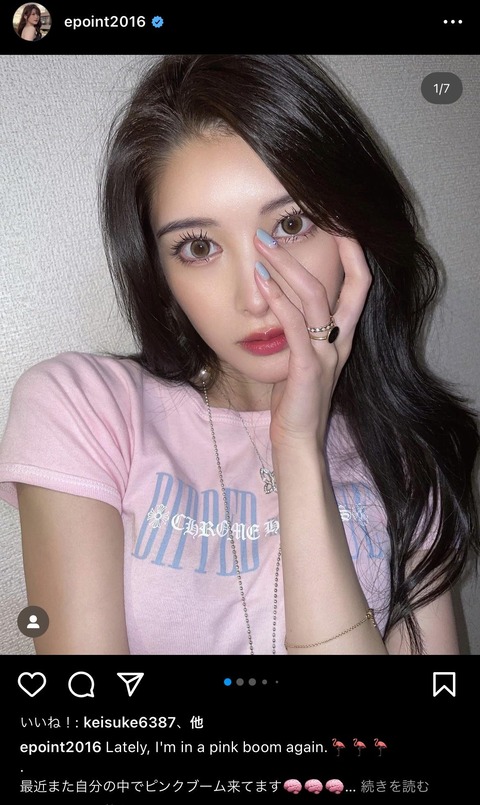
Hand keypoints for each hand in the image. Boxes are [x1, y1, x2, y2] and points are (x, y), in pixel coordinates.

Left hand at [254, 233, 371, 448]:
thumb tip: (276, 300)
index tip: (335, 220)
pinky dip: (279, 302)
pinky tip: (262, 283)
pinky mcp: (307, 369)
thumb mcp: (300, 357)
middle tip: (292, 223)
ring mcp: (327, 355)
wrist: (297, 441)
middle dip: (326, 248)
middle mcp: (341, 341)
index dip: (353, 252)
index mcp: (342, 336)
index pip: (359, 285)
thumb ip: (297, 330)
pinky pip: (296, 327)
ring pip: (316, 299)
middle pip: (348, 284)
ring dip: (288, 267)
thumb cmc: (295, 400)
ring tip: (263, 245)